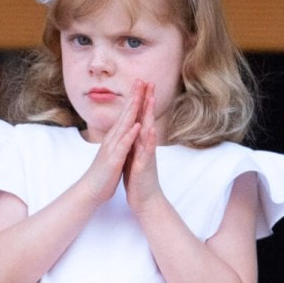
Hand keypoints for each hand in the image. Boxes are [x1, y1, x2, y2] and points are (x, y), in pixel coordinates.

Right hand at [79, 79, 147, 205]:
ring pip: (124, 125)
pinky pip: (123, 145)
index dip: (133, 98)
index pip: (125, 113)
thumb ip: (118, 139)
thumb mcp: (113, 151)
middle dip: (134, 97)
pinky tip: (137, 126)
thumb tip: (124, 129)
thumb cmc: (104, 171)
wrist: (92, 190)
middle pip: (125, 114)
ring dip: (132, 111)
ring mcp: (112, 148)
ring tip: (140, 96)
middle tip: (141, 80)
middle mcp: (113, 138)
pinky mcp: (114, 159)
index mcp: (115, 137)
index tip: (141, 84)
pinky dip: (130, 135)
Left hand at [120, 83, 164, 216]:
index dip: (140, 101)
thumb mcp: (134, 155)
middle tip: (149, 82)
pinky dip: (148, 140)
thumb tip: (132, 128)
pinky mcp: (146, 165)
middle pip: (147, 119)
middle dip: (148, 100)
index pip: (140, 118)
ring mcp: (147, 154)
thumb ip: (135, 142)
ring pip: (149, 130)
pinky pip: (148, 151)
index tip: (140, 84)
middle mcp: (145, 145)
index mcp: (140, 142)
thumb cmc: (139, 178)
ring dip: (149, 115)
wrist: (145, 200)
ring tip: (151, 99)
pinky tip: (149, 129)